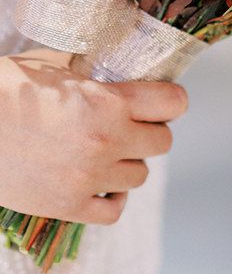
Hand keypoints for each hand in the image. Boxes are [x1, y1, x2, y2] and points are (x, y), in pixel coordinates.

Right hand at [0, 50, 187, 224]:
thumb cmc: (4, 88)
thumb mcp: (52, 63)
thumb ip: (91, 69)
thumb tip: (117, 64)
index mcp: (107, 102)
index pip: (173, 104)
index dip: (170, 100)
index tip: (162, 100)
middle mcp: (105, 142)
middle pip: (162, 142)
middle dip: (149, 130)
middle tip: (129, 124)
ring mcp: (88, 178)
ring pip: (140, 175)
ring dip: (128, 162)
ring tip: (106, 151)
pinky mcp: (67, 206)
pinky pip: (114, 210)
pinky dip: (112, 197)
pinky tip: (100, 183)